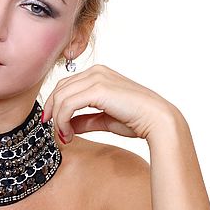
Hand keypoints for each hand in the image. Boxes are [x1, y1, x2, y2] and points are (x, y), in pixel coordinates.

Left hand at [41, 64, 175, 142]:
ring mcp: (97, 78)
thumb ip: (85, 120)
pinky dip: (62, 121)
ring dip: (58, 119)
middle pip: (60, 89)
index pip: (66, 86)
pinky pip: (68, 104)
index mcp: (98, 74)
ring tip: (64, 137)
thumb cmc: (137, 120)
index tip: (54, 125)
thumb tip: (67, 126)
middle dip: (52, 111)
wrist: (157, 121)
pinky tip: (68, 134)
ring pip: (62, 97)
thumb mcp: (104, 119)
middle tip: (55, 133)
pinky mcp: (98, 89)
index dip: (55, 105)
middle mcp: (96, 72)